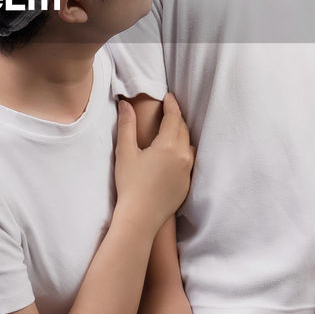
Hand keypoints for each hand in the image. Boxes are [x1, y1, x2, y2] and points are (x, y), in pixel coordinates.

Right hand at [114, 93, 193, 228]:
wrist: (140, 217)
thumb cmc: (130, 184)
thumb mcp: (125, 152)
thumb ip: (126, 125)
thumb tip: (125, 104)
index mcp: (168, 145)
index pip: (174, 117)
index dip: (171, 104)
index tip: (168, 96)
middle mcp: (183, 156)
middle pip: (183, 129)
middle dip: (176, 118)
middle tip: (167, 111)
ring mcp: (188, 171)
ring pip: (188, 145)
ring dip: (181, 135)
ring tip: (170, 132)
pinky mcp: (188, 183)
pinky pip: (189, 161)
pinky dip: (183, 152)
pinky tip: (173, 155)